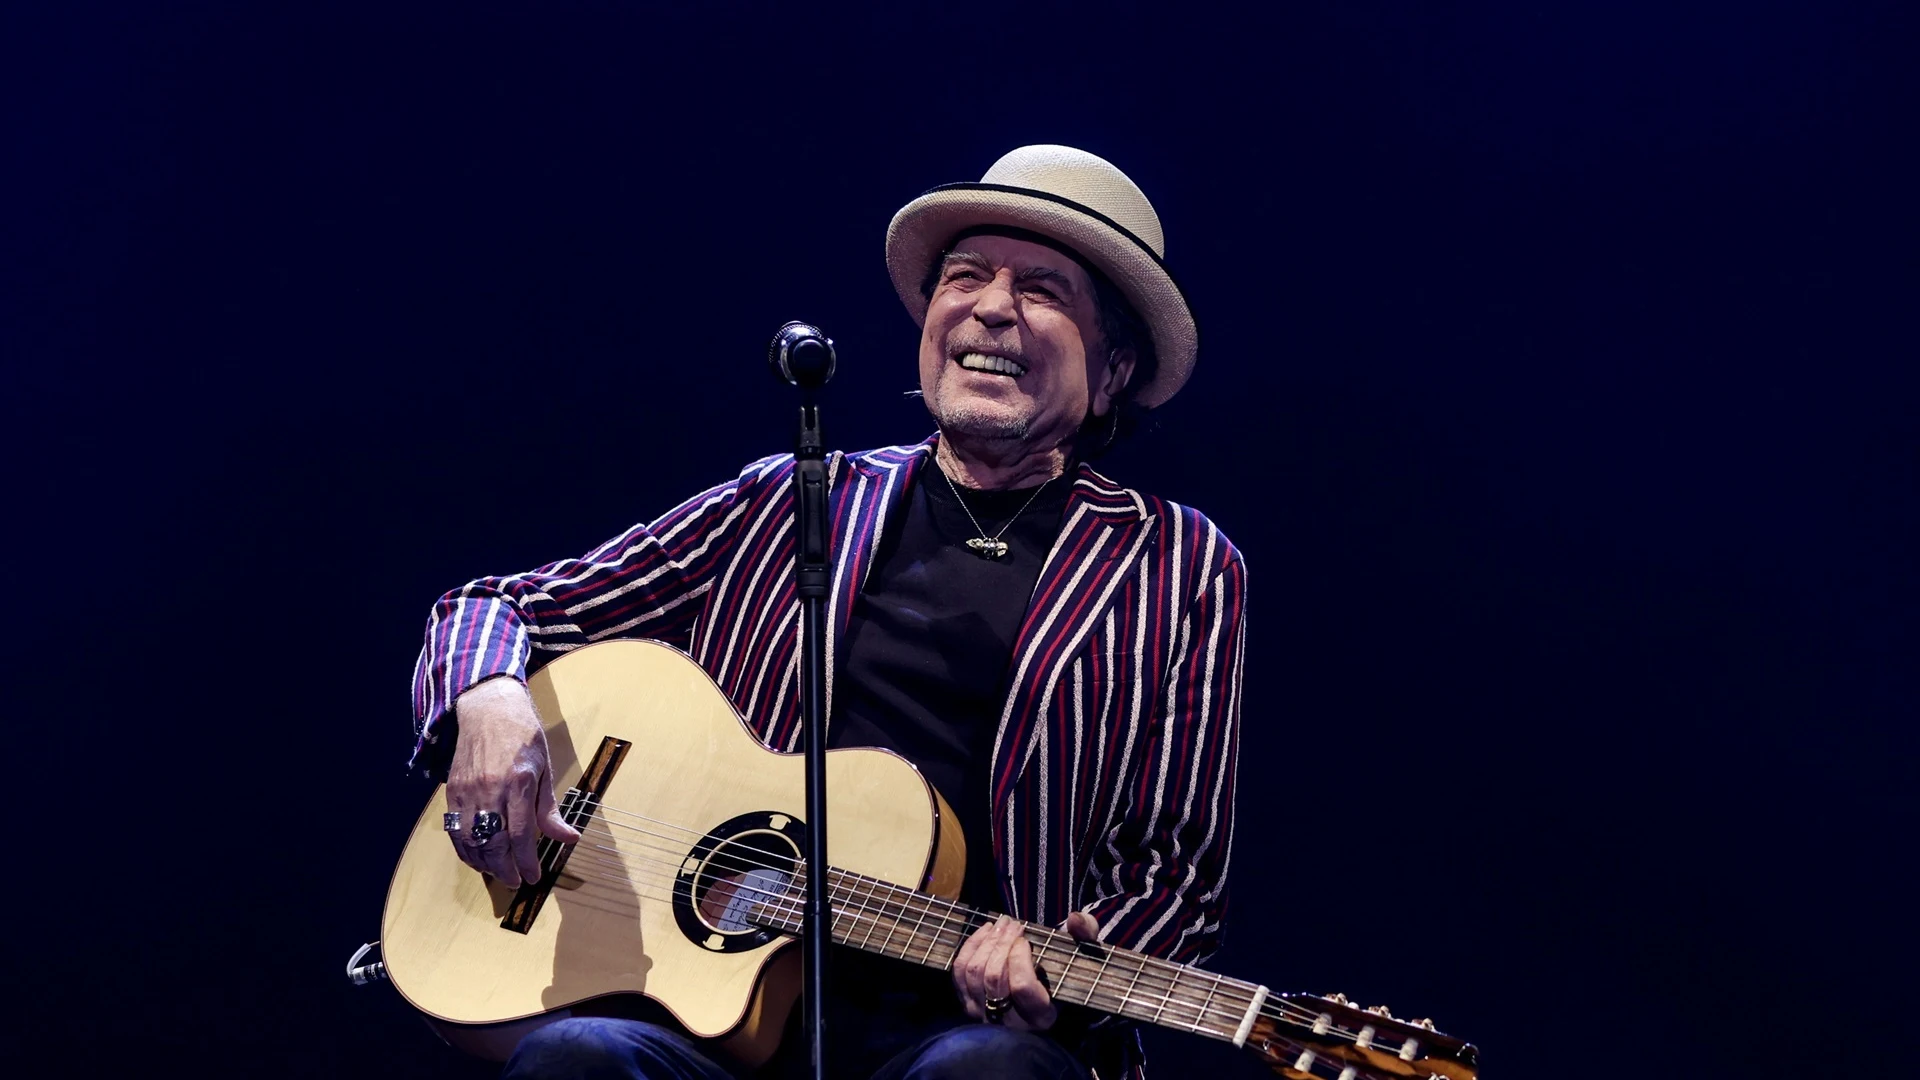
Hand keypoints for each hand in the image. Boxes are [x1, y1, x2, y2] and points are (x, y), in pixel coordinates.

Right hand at [445, 676, 579, 886]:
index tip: (534, 877)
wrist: (487, 708)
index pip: (521, 834)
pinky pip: (455, 830)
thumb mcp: (544, 768)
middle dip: (506, 870)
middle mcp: (489, 789)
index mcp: (518, 782)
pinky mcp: (452, 792)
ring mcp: (467, 792)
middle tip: (518, 882)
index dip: (527, 862)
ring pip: (471, 841)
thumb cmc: (522, 736)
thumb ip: (549, 808)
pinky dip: (465, 850)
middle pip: (494, 843)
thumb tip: (569, 838)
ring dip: (484, 864)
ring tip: (500, 873)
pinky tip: (478, 858)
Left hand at [951, 911, 1100, 1030]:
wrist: (1046, 991)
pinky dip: (970, 947)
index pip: (1021, 987)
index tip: (1025, 939)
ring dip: (986, 942)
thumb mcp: (1083, 955)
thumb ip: (1086, 936)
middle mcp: (1010, 1023)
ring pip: (975, 974)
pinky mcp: (968, 1004)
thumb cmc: (1065, 973)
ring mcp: (984, 1015)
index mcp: (1041, 1016)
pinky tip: (985, 930)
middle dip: (1002, 943)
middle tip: (1013, 923)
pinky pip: (960, 973)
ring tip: (1001, 924)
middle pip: (995, 979)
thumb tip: (1075, 919)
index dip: (1019, 957)